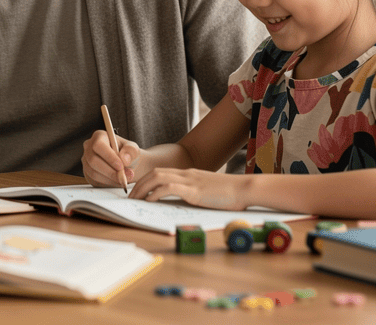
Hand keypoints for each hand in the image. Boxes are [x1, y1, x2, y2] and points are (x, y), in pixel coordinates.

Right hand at [82, 129, 144, 186]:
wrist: (126, 165)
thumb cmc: (127, 154)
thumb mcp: (133, 149)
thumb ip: (131, 151)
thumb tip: (124, 159)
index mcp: (99, 136)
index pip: (98, 145)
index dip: (109, 157)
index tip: (121, 166)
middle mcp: (89, 148)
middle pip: (93, 160)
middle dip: (110, 171)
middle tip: (124, 177)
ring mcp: (86, 161)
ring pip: (93, 173)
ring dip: (110, 179)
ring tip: (124, 180)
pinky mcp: (87, 174)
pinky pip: (94, 181)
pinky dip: (107, 183)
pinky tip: (117, 182)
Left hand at [129, 167, 246, 209]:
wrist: (245, 189)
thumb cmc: (229, 194)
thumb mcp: (206, 191)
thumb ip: (193, 193)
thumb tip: (180, 202)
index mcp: (188, 174)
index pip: (160, 172)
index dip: (146, 180)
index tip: (137, 191)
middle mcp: (186, 174)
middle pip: (154, 173)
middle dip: (139, 184)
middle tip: (130, 196)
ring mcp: (190, 180)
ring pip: (157, 177)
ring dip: (143, 188)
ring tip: (134, 200)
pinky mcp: (194, 190)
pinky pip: (169, 187)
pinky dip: (156, 193)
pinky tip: (149, 200)